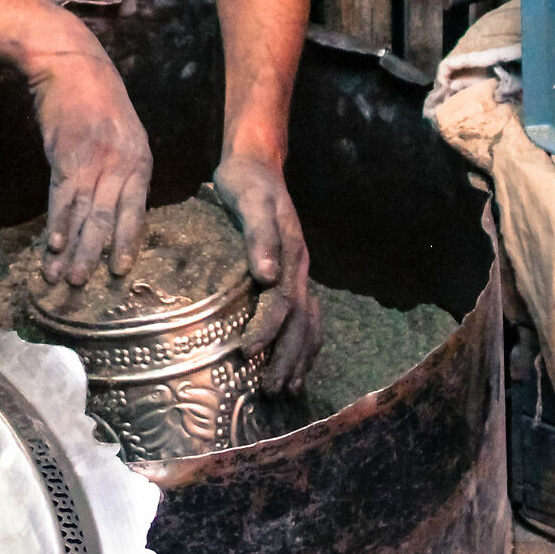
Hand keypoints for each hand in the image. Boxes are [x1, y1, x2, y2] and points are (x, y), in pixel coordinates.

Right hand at [0, 0, 151, 285]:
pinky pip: (60, 196)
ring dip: (70, 248)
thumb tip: (111, 205)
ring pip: (83, 214)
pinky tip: (51, 245)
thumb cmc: (97, 99)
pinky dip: (55, 222)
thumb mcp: (123, 134)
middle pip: (107, 219)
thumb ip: (121, 169)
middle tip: (83, 285)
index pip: (135, 211)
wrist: (73, 63)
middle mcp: (121, 164)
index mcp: (140, 161)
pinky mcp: (66, 155)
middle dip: (94, 254)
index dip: (126, 242)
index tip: (120, 271)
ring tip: (62, 276)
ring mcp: (94, 160)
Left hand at [211, 153, 319, 393]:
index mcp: (291, 254)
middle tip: (272, 390)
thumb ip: (259, 235)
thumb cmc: (246, 182)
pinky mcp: (291, 274)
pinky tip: (294, 362)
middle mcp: (300, 268)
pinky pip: (306, 315)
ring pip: (308, 323)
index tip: (247, 352)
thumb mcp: (248, 199)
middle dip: (288, 358)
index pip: (282, 302)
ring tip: (287, 388)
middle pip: (301, 322)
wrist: (258, 163)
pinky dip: (303, 342)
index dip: (267, 329)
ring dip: (299, 357)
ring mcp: (299, 272)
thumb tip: (266, 276)